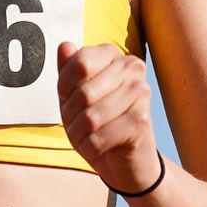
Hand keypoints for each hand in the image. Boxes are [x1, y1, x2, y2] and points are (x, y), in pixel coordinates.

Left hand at [57, 41, 161, 195]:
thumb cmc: (99, 124)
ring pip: (90, 117)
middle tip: (78, 124)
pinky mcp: (142, 121)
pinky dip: (90, 148)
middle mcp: (132, 68)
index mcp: (114, 56)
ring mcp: (141, 93)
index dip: (64, 87)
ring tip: (87, 136)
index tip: (68, 99)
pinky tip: (99, 147)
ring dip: (79, 134)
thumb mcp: (75, 96)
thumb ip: (68, 71)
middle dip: (71, 116)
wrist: (128, 161)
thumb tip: (64, 45)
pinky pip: (99, 137)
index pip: (80, 63)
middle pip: (83, 92)